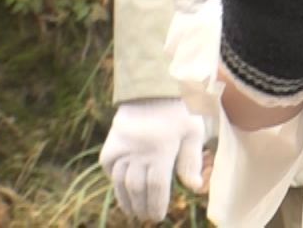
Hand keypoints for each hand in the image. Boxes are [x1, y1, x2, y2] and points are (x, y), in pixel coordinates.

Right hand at [101, 98, 205, 221]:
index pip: (157, 186)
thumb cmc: (179, 110)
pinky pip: (109, 166)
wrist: (153, 87)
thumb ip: (191, 160)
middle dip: (141, 205)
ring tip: (132, 211)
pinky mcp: (112, 142)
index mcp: (161, 149)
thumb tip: (193, 187)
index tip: (157, 217)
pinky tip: (120, 187)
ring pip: (120, 180)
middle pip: (137, 187)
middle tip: (145, 216)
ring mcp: (123, 146)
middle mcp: (139, 150)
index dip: (157, 204)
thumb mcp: (193, 132)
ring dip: (125, 198)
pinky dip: (113, 178)